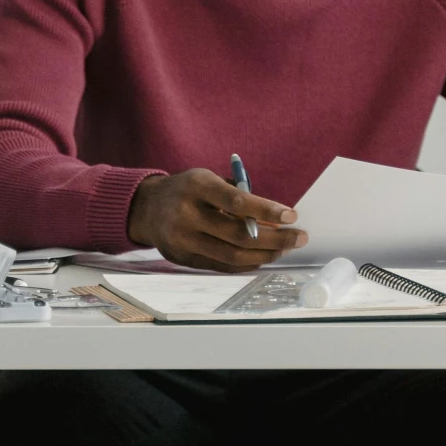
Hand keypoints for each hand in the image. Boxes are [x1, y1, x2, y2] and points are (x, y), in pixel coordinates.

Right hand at [126, 169, 308, 271]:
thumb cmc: (188, 190)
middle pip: (238, 235)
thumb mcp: (208, 179)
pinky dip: (246, 263)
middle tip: (299, 237)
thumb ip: (238, 194)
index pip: (235, 201)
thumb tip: (276, 216)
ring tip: (284, 248)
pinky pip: (221, 266)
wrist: (146, 208)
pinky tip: (262, 257)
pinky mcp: (182, 259)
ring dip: (265, 254)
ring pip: (232, 256)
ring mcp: (182, 240)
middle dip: (275, 238)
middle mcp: (186, 215)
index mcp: (195, 187)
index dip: (266, 209)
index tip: (291, 215)